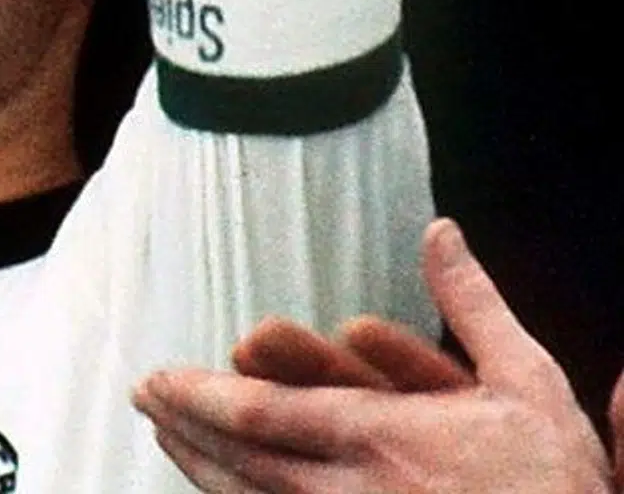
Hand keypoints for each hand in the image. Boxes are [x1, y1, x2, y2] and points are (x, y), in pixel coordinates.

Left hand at [135, 219, 614, 493]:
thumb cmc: (554, 483)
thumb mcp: (524, 380)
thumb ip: (472, 303)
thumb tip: (440, 230)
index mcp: (384, 439)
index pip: (267, 415)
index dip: (204, 397)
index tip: (161, 378)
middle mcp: (356, 493)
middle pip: (246, 461)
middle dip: (190, 426)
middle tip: (144, 398)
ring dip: (205, 468)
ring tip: (167, 439)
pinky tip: (228, 489)